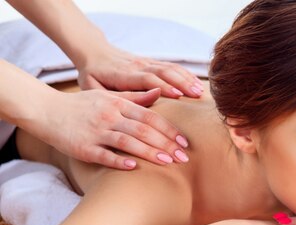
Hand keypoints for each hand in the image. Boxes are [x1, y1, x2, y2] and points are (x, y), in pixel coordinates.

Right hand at [34, 88, 188, 168]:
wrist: (45, 110)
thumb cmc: (82, 106)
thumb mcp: (109, 97)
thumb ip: (135, 98)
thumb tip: (159, 93)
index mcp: (118, 104)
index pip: (150, 118)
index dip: (169, 130)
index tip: (184, 143)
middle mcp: (109, 116)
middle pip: (143, 130)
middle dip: (166, 144)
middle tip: (183, 158)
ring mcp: (96, 132)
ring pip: (128, 142)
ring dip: (149, 152)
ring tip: (167, 162)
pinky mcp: (84, 147)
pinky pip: (104, 154)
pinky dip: (118, 160)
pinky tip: (133, 167)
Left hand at [77, 45, 203, 98]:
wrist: (94, 52)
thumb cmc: (93, 76)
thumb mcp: (96, 88)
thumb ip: (119, 95)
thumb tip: (149, 98)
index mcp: (123, 74)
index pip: (146, 79)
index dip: (162, 86)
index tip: (178, 95)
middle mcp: (138, 66)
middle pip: (164, 72)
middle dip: (182, 83)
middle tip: (197, 96)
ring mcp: (146, 62)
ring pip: (170, 68)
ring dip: (187, 79)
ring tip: (200, 92)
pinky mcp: (152, 62)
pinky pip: (172, 66)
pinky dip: (186, 74)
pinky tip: (197, 83)